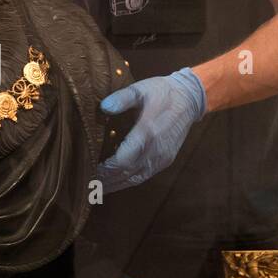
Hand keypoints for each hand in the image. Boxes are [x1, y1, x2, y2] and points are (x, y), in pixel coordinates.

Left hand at [96, 68, 205, 192]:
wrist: (189, 98)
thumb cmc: (162, 92)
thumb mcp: (140, 89)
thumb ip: (122, 98)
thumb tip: (104, 107)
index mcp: (147, 132)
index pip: (122, 160)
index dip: (105, 169)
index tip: (89, 170)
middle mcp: (156, 150)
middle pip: (126, 174)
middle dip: (106, 180)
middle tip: (87, 184)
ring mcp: (162, 157)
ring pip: (135, 179)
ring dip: (116, 185)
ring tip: (98, 188)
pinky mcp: (166, 160)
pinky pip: (144, 176)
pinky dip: (128, 181)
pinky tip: (116, 182)